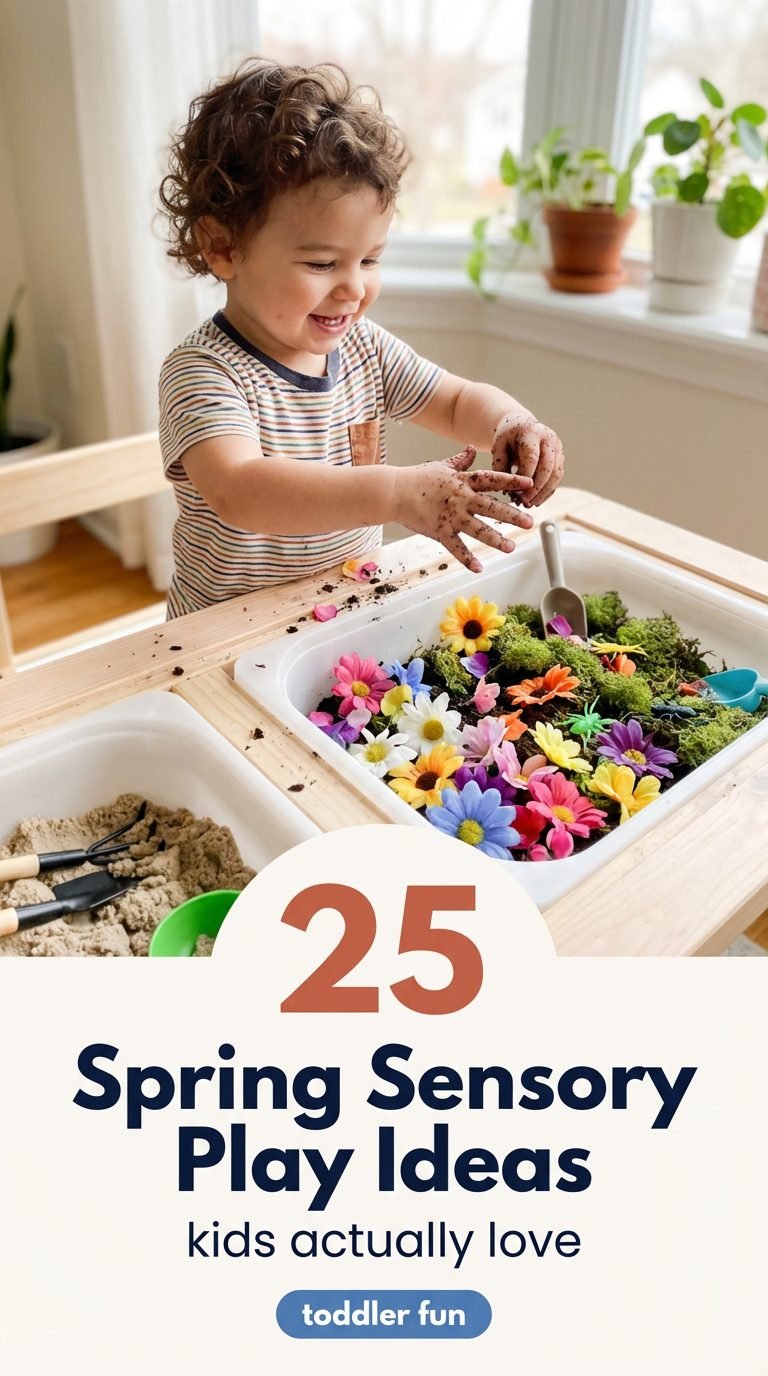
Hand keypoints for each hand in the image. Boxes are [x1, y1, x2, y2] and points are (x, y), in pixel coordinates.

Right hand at [393, 445, 533, 572]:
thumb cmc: (417, 477)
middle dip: (512, 515)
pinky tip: (479, 568)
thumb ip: (460, 461)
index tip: (529, 483)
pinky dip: (467, 559)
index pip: (492, 479)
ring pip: (478, 529)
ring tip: (511, 547)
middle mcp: (461, 498)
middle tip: (529, 523)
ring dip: (495, 539)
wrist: (393, 491)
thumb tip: (472, 448)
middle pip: (491, 507)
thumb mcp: (442, 466)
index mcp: (463, 481)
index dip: (512, 480)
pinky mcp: (439, 531)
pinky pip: (456, 547)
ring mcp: (451, 516)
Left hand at [491, 412, 564, 505]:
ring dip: (544, 493)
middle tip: (524, 502)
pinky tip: (536, 501)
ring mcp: (558, 448)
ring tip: (530, 504)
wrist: (520, 425)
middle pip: (548, 467)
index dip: (526, 477)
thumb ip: (500, 465)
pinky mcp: (560, 458)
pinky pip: (557, 478)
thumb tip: (506, 488)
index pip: (532, 457)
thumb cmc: (507, 437)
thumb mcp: (498, 447)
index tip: (516, 492)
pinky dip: (548, 491)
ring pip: (557, 474)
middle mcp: (549, 438)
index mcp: (531, 432)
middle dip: (537, 488)